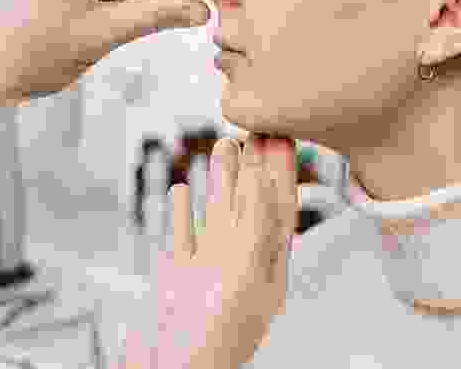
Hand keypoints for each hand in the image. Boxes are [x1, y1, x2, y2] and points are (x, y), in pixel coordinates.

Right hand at [126, 134, 298, 368]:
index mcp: (269, 267)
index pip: (280, 208)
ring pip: (216, 214)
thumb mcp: (246, 270)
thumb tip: (263, 179)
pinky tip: (180, 188)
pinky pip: (183, 236)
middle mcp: (242, 264)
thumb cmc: (218, 332)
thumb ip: (256, 224)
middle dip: (252, 167)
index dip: (281, 172)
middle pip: (250, 204)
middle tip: (251, 128)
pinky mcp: (180, 277)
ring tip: (220, 145)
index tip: (279, 136)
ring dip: (218, 181)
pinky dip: (182, 211)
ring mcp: (210, 269)